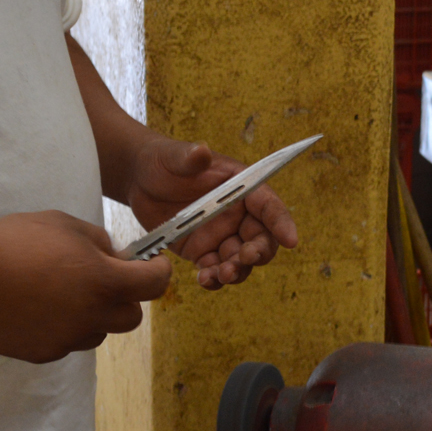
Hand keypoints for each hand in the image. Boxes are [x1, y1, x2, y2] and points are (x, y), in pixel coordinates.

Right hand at [0, 210, 170, 362]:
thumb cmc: (14, 242)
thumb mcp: (63, 224)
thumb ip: (97, 241)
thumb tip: (114, 255)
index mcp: (103, 281)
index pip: (154, 285)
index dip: (158, 272)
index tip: (152, 265)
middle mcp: (92, 316)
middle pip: (131, 317)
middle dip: (125, 299)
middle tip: (104, 280)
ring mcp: (68, 339)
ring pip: (99, 332)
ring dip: (94, 315)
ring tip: (64, 293)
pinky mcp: (45, 353)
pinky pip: (68, 342)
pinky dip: (64, 327)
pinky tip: (39, 308)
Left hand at [125, 138, 301, 290]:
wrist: (140, 180)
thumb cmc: (164, 161)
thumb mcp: (175, 157)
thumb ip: (189, 158)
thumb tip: (201, 151)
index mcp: (241, 187)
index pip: (269, 205)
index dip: (282, 222)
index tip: (291, 240)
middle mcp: (237, 214)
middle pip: (261, 238)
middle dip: (259, 252)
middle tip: (245, 259)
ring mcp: (221, 235)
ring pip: (240, 260)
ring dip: (237, 270)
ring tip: (221, 274)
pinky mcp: (202, 252)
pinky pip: (215, 269)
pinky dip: (214, 278)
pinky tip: (204, 279)